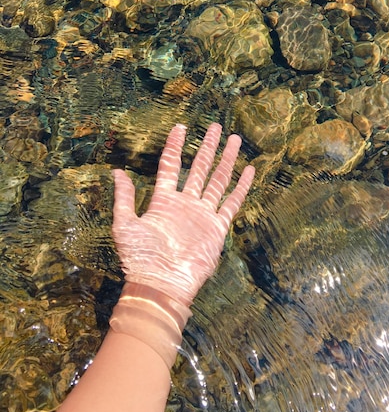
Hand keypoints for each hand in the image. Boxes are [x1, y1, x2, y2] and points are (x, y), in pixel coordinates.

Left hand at [111, 122, 254, 306]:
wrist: (161, 284)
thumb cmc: (140, 258)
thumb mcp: (124, 224)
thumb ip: (124, 198)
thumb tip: (117, 171)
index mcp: (163, 200)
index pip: (171, 165)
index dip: (176, 146)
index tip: (181, 127)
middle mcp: (185, 203)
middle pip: (199, 168)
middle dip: (208, 147)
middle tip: (217, 127)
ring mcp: (202, 214)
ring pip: (218, 180)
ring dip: (226, 160)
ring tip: (235, 140)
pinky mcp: (217, 228)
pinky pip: (231, 203)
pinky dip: (241, 187)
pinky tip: (248, 170)